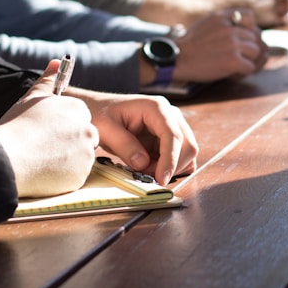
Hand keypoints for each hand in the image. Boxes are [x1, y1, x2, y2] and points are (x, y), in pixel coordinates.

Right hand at [0, 60, 98, 197]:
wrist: (8, 158)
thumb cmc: (18, 126)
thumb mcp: (32, 98)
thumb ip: (48, 80)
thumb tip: (56, 62)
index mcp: (78, 110)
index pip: (80, 118)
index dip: (63, 126)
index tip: (49, 132)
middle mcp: (88, 130)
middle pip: (84, 137)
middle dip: (70, 142)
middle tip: (46, 147)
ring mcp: (86, 154)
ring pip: (81, 157)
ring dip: (67, 159)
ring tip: (42, 159)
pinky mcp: (81, 175)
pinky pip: (75, 176)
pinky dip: (64, 175)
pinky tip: (45, 171)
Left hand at [70, 90, 198, 185]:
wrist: (100, 109)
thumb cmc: (101, 114)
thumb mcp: (105, 129)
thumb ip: (124, 145)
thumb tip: (143, 163)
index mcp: (157, 108)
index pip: (173, 135)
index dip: (170, 159)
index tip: (161, 179)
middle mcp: (171, 115)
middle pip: (187, 145)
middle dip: (171, 166)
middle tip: (146, 176)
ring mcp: (173, 126)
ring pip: (187, 153)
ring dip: (170, 168)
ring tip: (144, 169)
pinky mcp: (170, 137)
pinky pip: (180, 157)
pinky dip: (170, 167)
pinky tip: (151, 167)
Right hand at [173, 8, 268, 81]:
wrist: (175, 59)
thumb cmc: (189, 46)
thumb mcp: (205, 24)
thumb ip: (224, 24)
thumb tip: (245, 33)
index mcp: (222, 16)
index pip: (249, 16)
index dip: (249, 29)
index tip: (241, 38)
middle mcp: (230, 28)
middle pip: (255, 38)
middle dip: (249, 49)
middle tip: (237, 58)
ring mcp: (233, 44)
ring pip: (256, 52)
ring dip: (248, 61)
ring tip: (233, 66)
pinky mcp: (233, 60)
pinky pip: (250, 67)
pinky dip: (242, 73)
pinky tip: (230, 74)